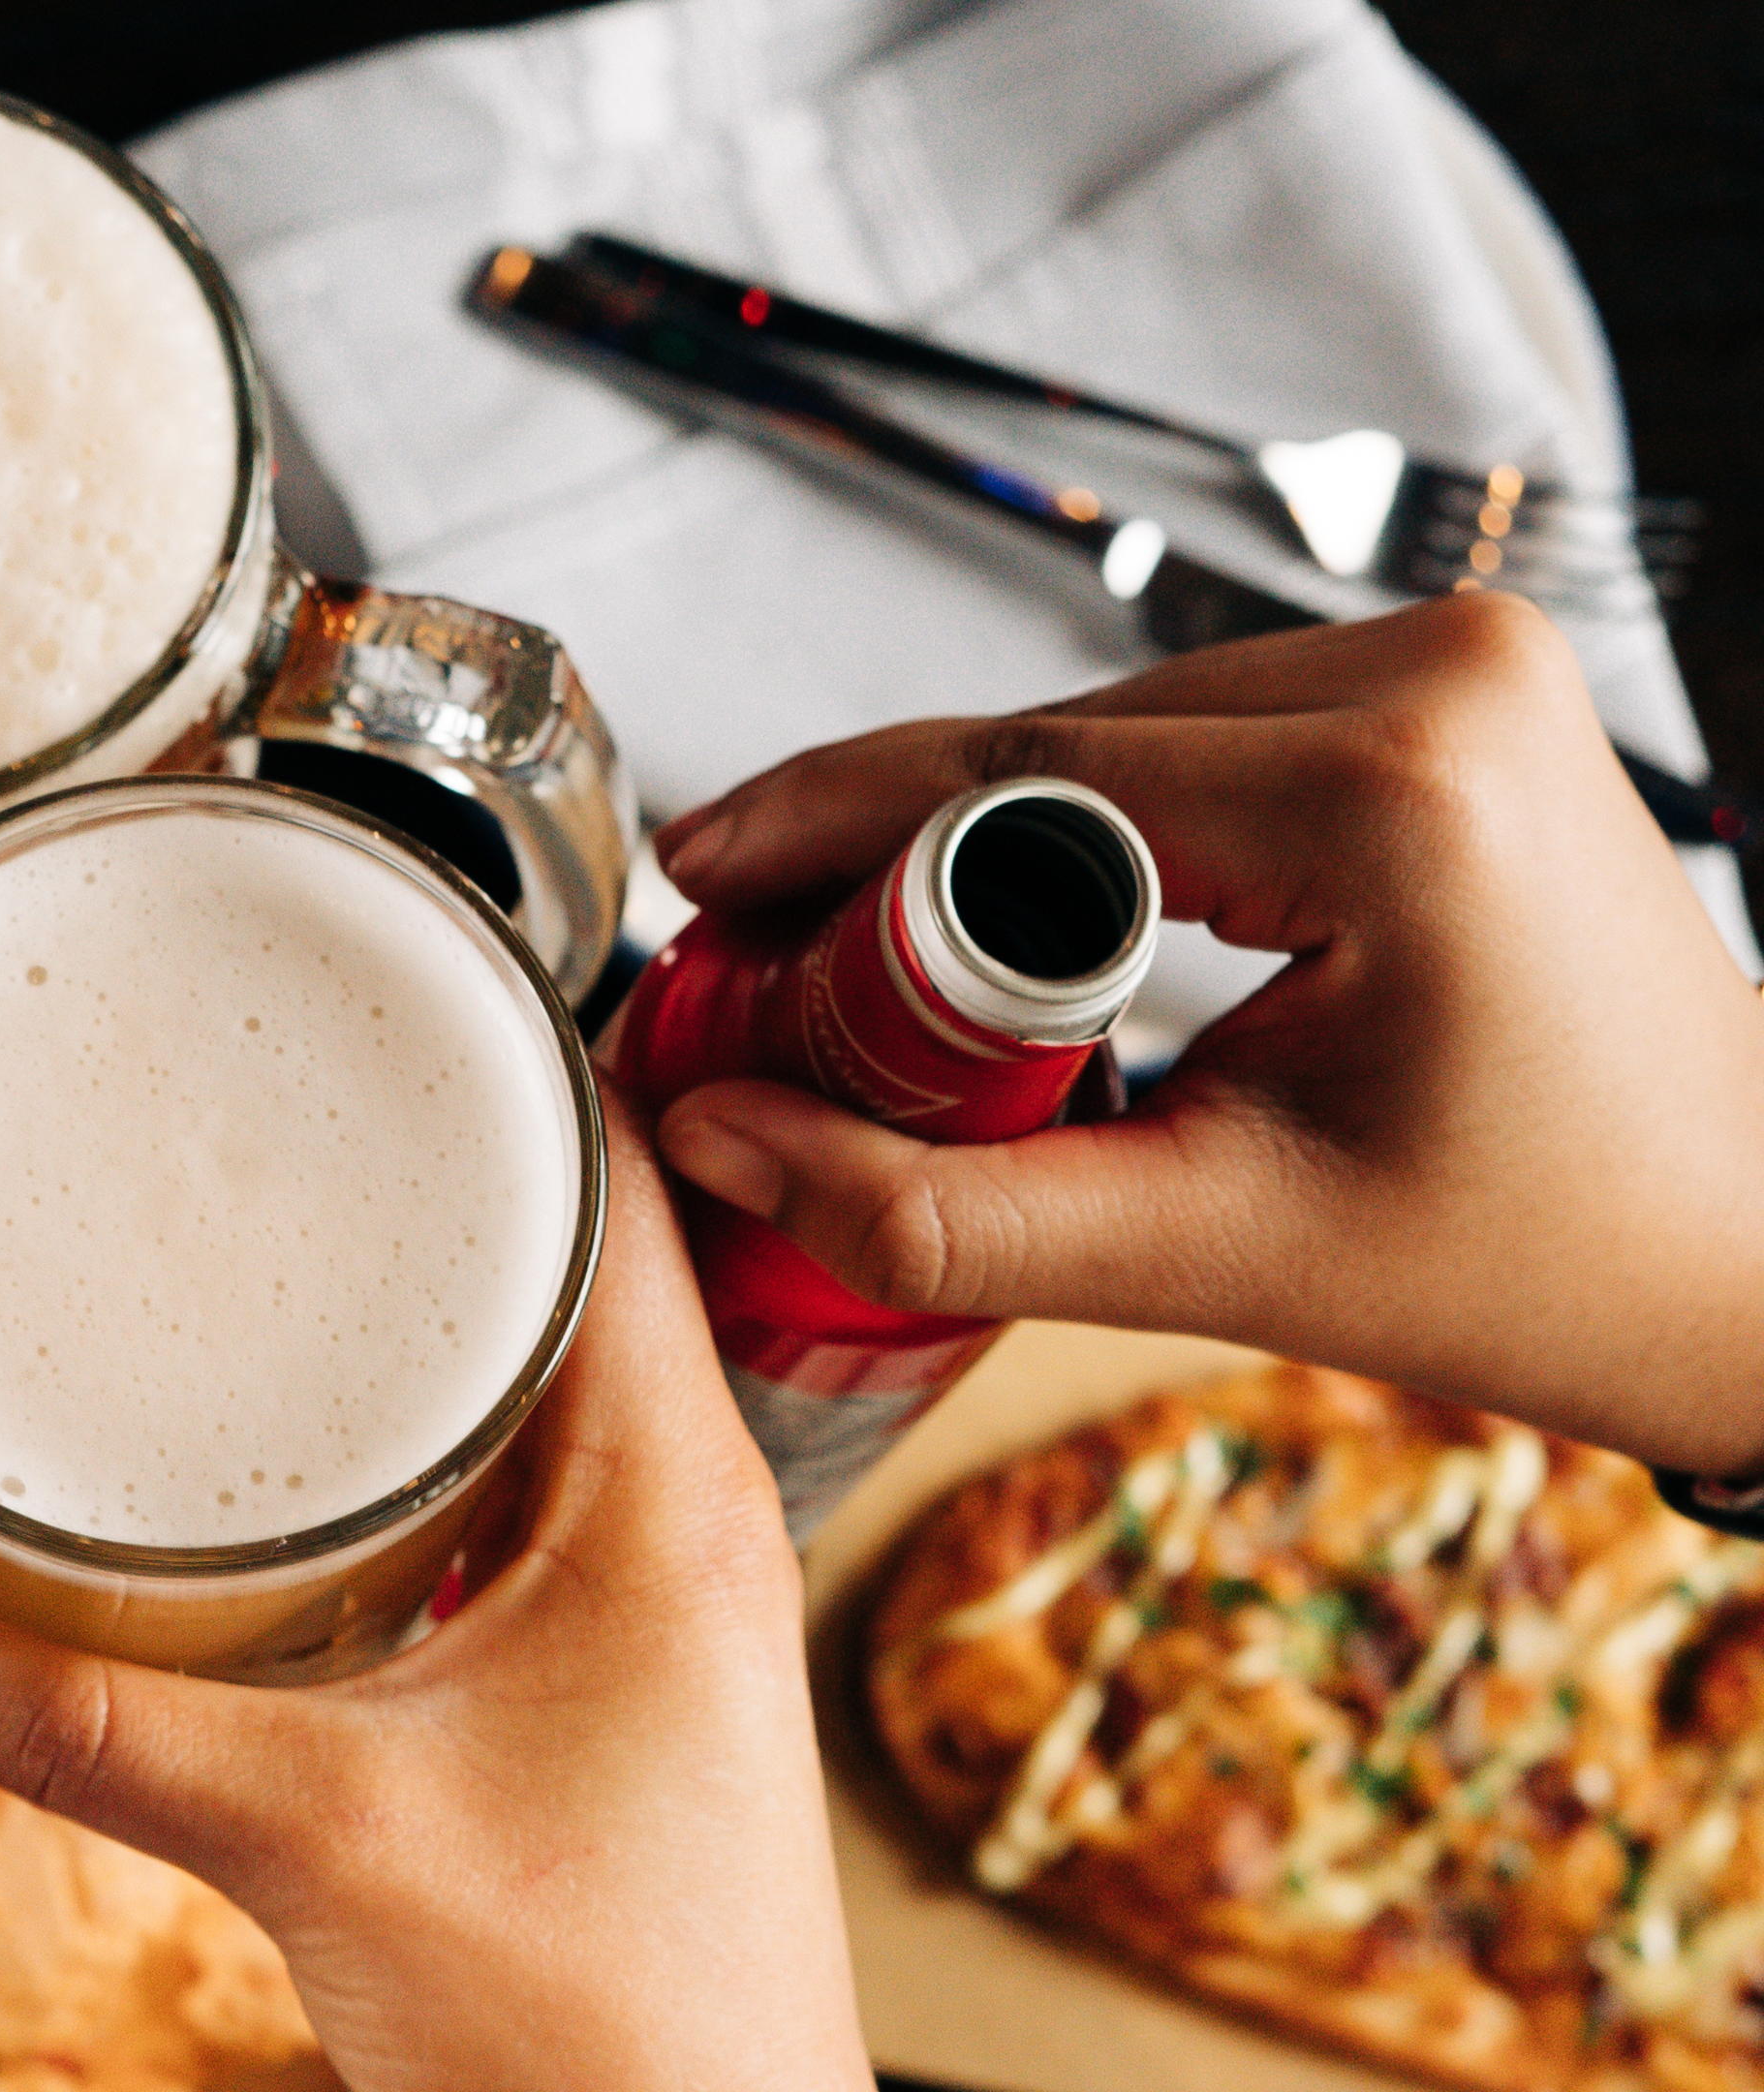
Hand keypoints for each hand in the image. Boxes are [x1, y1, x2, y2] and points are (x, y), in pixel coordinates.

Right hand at [0, 1123, 867, 2091]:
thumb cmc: (605, 2038)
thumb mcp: (308, 1837)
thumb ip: (73, 1722)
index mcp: (676, 1492)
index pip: (622, 1186)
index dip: (511, 1054)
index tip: (378, 964)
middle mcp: (688, 1521)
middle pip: (572, 1258)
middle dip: (424, 1161)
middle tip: (270, 1066)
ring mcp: (652, 1604)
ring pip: (541, 1375)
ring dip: (422, 1298)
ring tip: (266, 1208)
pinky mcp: (601, 1683)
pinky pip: (514, 1488)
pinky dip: (412, 1429)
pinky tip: (298, 1438)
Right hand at [646, 595, 1763, 1473]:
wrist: (1756, 1252)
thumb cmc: (1552, 1262)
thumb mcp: (1218, 1252)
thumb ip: (935, 1208)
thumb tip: (715, 1137)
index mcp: (1396, 793)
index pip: (1019, 778)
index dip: (824, 831)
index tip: (696, 892)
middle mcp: (1439, 674)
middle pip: (1048, 744)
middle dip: (885, 861)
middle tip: (754, 975)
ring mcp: (1456, 661)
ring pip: (1108, 730)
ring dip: (978, 844)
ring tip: (868, 977)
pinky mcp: (1451, 688)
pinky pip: (1193, 735)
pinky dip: (1083, 828)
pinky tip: (1010, 924)